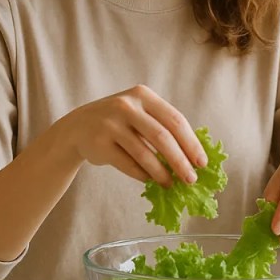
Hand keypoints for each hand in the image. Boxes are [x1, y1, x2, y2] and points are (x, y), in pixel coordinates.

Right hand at [60, 84, 206, 186]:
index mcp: (143, 95)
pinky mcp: (99, 143)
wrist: (77, 127)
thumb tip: (194, 158)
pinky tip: (150, 180)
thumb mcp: (140, 114)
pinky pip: (127, 164)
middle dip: (180, 161)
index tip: (202, 163)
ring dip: (161, 173)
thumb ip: (163, 127)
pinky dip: (142, 175)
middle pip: (162, 137)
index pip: (175, 120)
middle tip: (191, 179)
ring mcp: (110, 124)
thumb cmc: (120, 123)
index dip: (191, 143)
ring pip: (144, 153)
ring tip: (171, 184)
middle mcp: (126, 106)